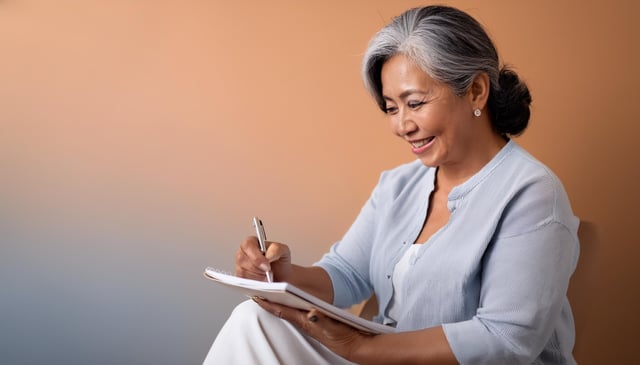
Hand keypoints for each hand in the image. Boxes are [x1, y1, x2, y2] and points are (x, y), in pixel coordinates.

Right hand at [235, 237, 292, 281]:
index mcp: (252, 243)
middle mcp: (243, 253)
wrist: (281, 276)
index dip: (256, 256)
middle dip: (257, 269)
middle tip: (268, 273)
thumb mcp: (284, 251)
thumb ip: (276, 249)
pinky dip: (254, 284)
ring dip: (256, 277)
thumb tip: (268, 256)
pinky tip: (262, 283)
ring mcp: (240, 266)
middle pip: (242, 259)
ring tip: (267, 278)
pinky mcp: (240, 278)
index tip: (267, 265)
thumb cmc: (280, 262)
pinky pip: (243, 282)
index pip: (248, 245)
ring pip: (242, 272)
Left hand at [252, 297, 369, 361]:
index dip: (268, 303)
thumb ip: (321, 320)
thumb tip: (311, 313)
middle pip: (281, 309)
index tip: (255, 296)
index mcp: (304, 321)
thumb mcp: (332, 327)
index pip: (282, 311)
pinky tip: (289, 299)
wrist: (353, 344)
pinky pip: (296, 310)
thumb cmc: (342, 337)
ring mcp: (307, 320)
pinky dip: (289, 304)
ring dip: (277, 302)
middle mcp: (303, 321)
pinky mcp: (314, 320)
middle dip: (268, 301)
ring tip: (268, 293)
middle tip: (256, 291)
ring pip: (287, 310)